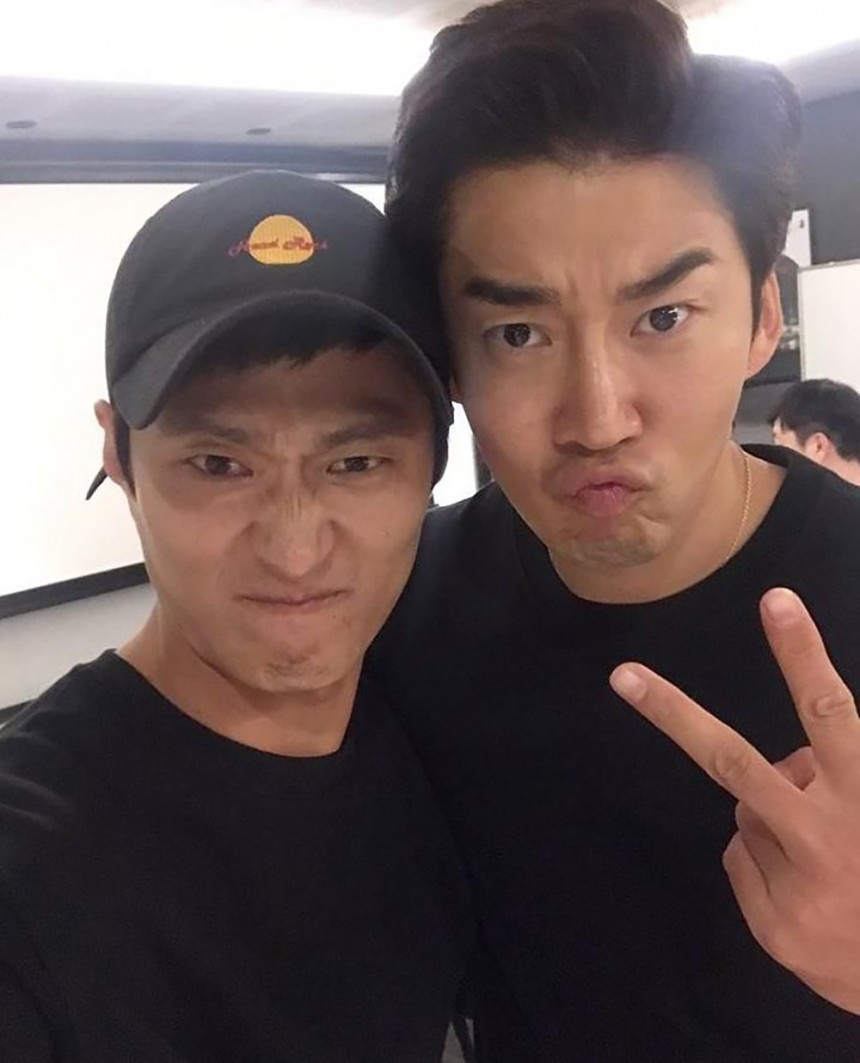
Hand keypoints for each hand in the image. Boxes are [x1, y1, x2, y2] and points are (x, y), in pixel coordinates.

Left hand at [610, 587, 859, 1014]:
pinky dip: (767, 861)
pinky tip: (810, 890)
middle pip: (732, 760)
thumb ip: (842, 771)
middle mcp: (827, 834)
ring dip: (775, 817)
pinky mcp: (773, 923)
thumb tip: (795, 757)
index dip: (802, 654)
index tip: (774, 600)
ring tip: (828, 857)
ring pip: (745, 812)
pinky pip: (743, 860)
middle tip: (623, 675)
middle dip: (674, 714)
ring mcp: (795, 883)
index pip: (829, 711)